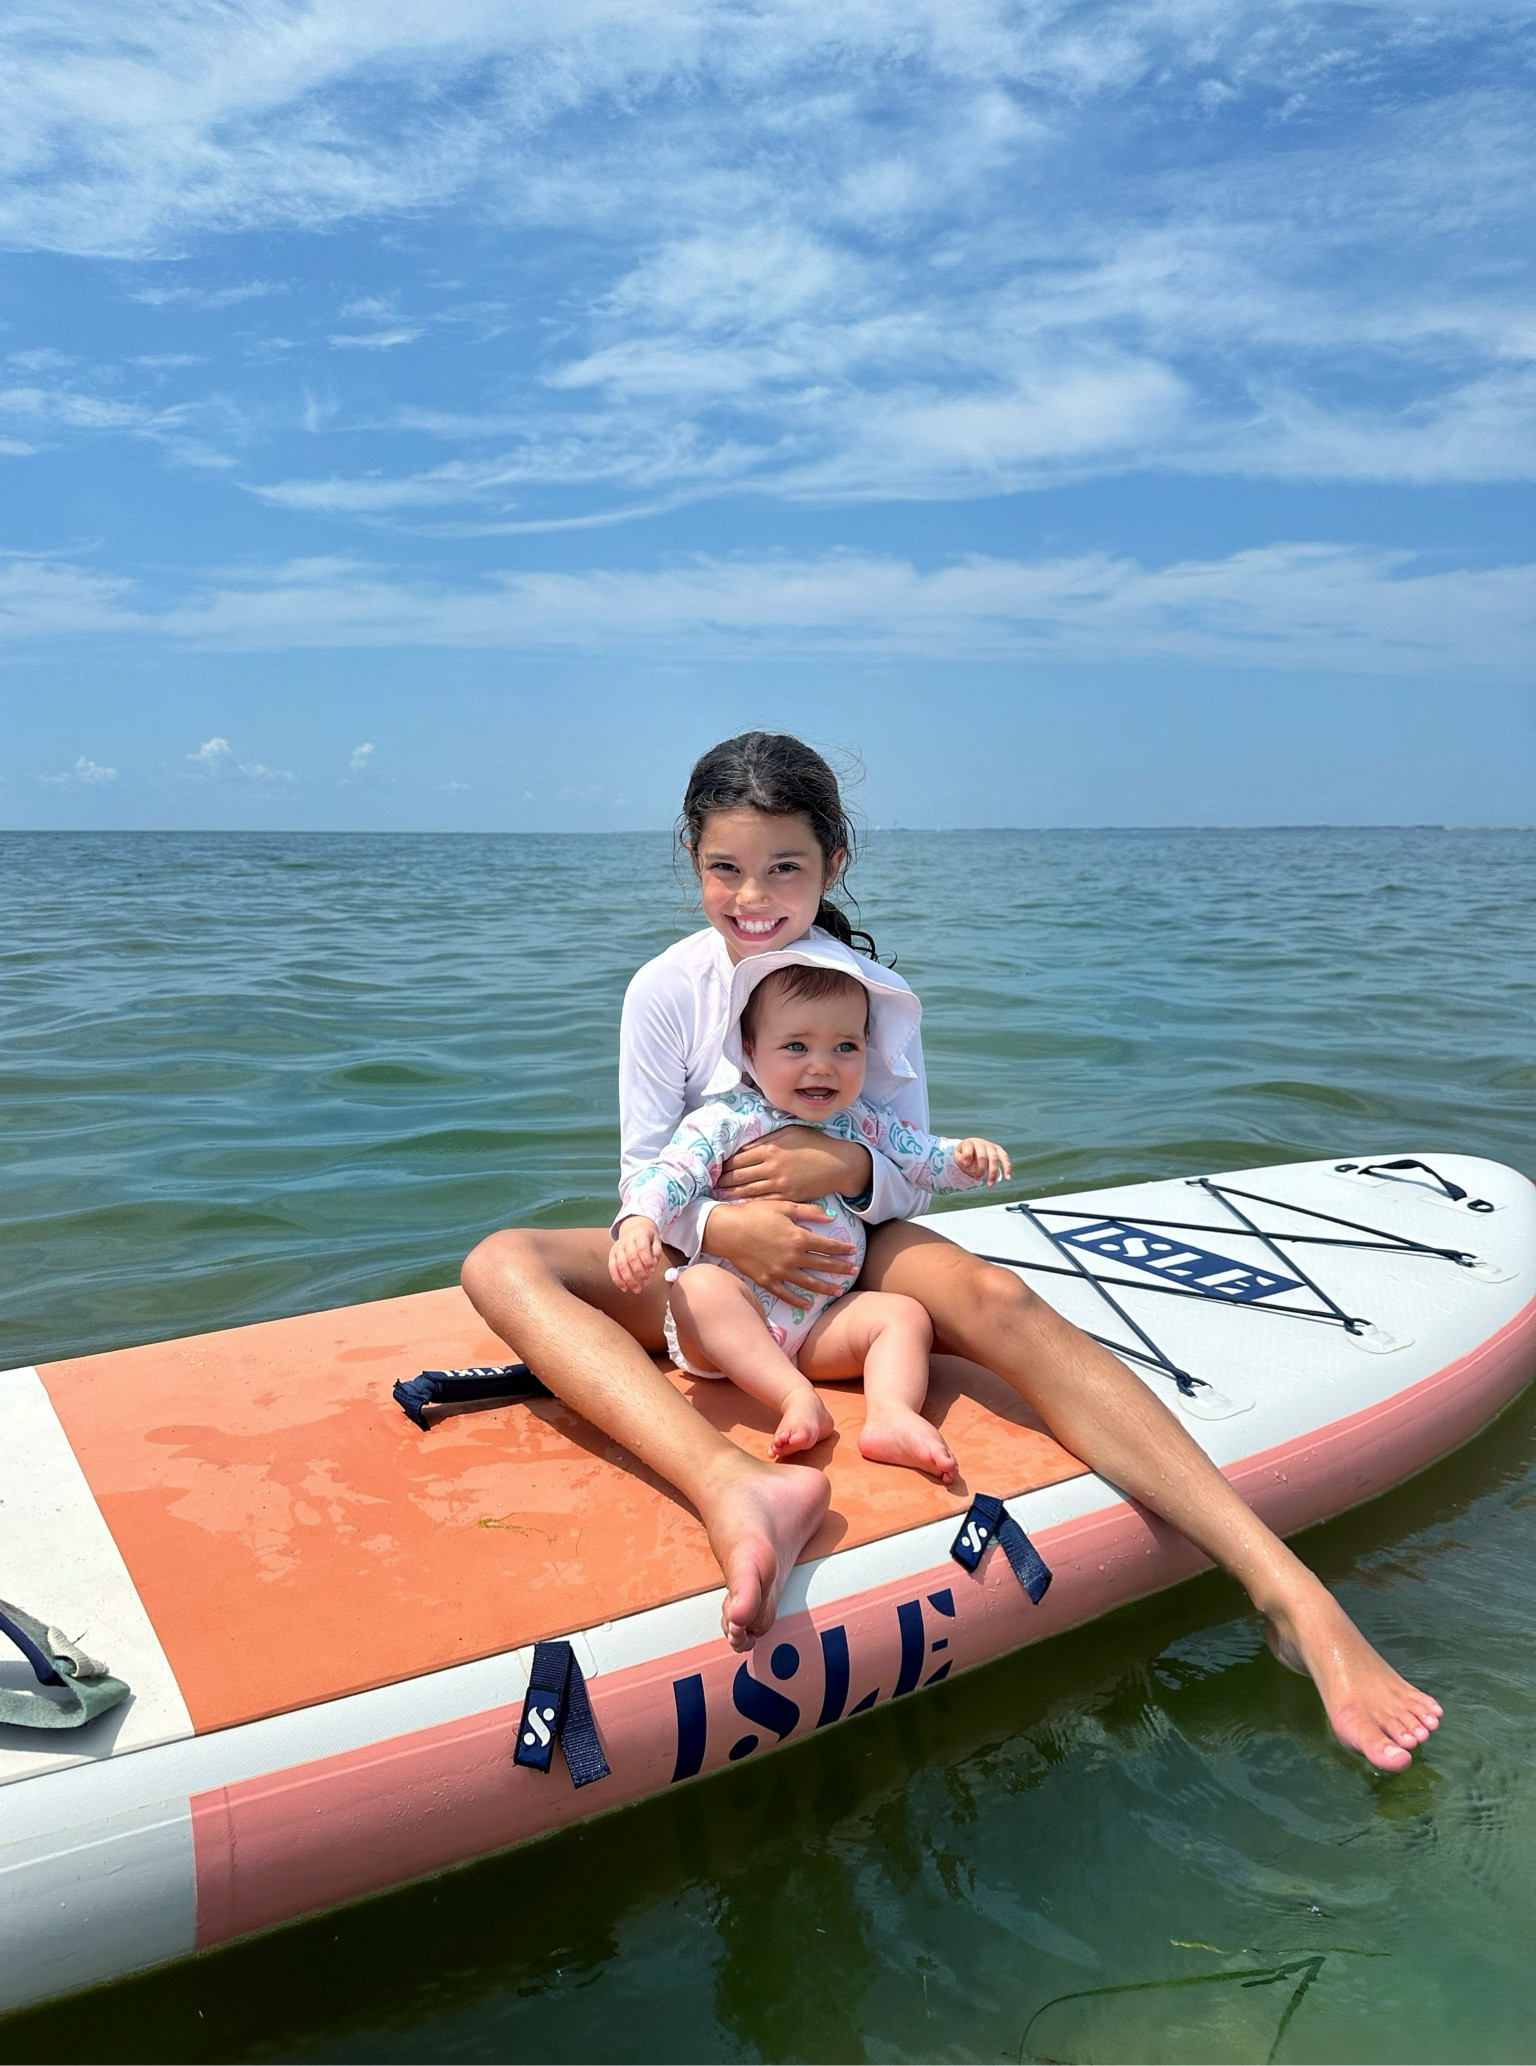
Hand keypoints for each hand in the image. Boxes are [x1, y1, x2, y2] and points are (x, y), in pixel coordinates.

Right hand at [609, 1216, 663, 1292]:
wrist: (633, 1229)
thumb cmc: (647, 1238)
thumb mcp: (656, 1240)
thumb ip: (656, 1251)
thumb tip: (653, 1264)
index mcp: (639, 1235)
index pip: (642, 1248)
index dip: (647, 1260)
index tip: (652, 1271)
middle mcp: (627, 1241)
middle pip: (631, 1258)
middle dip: (639, 1272)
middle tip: (647, 1283)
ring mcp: (618, 1248)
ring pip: (621, 1265)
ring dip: (628, 1279)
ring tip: (637, 1289)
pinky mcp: (612, 1254)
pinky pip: (612, 1268)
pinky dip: (617, 1280)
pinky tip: (624, 1288)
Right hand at [702, 1198, 860, 1303]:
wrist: (727, 1230)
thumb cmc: (754, 1213)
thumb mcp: (783, 1206)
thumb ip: (809, 1212)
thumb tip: (831, 1217)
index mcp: (799, 1237)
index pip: (828, 1246)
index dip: (843, 1249)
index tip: (853, 1251)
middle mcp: (793, 1257)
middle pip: (823, 1265)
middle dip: (841, 1268)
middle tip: (854, 1271)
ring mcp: (780, 1272)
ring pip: (809, 1283)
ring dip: (826, 1288)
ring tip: (838, 1291)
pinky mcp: (767, 1281)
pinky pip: (786, 1294)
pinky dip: (798, 1301)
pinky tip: (808, 1305)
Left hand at [716, 1128, 873, 1203]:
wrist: (838, 1164)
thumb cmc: (815, 1144)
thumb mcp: (790, 1132)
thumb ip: (765, 1140)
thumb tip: (744, 1148)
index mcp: (770, 1149)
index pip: (738, 1159)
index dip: (723, 1166)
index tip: (714, 1168)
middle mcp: (771, 1168)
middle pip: (739, 1177)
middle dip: (722, 1181)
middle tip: (709, 1185)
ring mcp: (779, 1185)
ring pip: (748, 1192)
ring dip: (731, 1194)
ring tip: (718, 1196)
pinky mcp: (788, 1197)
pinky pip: (764, 1201)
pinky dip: (750, 1203)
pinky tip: (740, 1205)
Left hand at [954, 1137, 1011, 1185]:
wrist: (972, 1148)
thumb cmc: (964, 1154)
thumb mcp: (958, 1156)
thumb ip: (961, 1159)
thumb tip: (967, 1163)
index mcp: (969, 1143)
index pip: (969, 1148)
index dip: (967, 1157)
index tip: (965, 1165)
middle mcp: (981, 1143)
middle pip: (982, 1156)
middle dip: (980, 1169)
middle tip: (977, 1179)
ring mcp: (991, 1146)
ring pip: (994, 1159)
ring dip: (993, 1173)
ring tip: (990, 1185)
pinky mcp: (999, 1151)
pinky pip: (1005, 1158)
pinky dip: (1007, 1167)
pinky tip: (1008, 1178)